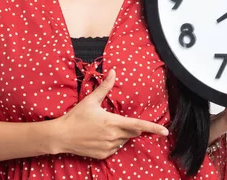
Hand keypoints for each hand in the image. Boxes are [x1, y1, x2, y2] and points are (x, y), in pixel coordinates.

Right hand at [47, 69, 168, 158]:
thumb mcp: (91, 100)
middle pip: (132, 132)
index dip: (153, 128)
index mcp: (112, 122)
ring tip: (103, 128)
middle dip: (129, 126)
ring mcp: (108, 147)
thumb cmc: (76, 116)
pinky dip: (112, 142)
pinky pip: (115, 148)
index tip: (165, 131)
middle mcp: (113, 136)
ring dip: (120, 134)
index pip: (138, 125)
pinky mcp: (103, 155)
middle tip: (114, 120)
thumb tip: (113, 71)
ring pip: (123, 140)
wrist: (61, 136)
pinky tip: (100, 136)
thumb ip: (105, 87)